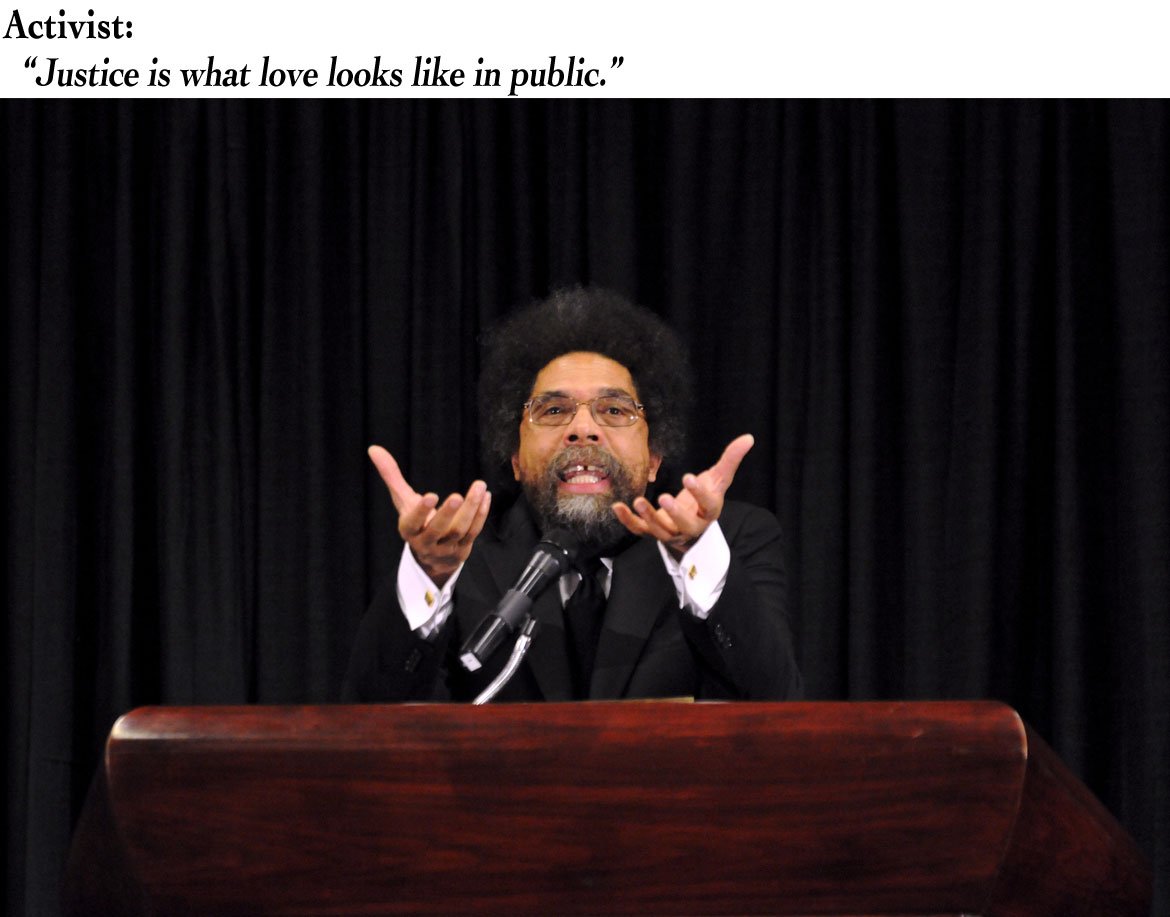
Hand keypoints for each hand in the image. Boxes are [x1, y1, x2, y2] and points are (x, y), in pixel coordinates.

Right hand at [367, 445, 490, 587]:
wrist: (432, 555)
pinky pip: (474, 532)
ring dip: (471, 509)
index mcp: (409, 530)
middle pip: (438, 530)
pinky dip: (481, 514)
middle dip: (447, 513)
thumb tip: (373, 448)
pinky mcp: (463, 548)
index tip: (430, 496)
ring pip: (460, 531)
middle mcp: (427, 542)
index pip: (413, 523)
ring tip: (479, 486)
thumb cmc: (416, 520)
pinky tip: (486, 496)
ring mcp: (446, 547)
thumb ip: (391, 476)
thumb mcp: (403, 500)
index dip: (420, 512)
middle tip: (457, 496)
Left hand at [612, 434, 753, 557]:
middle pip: (685, 525)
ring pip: (660, 531)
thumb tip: (748, 438)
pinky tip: (618, 507)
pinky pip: (639, 530)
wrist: (692, 526)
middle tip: (664, 497)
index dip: (699, 493)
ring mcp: (671, 532)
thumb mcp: (718, 480)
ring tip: (638, 501)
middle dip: (675, 513)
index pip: (708, 505)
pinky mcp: (653, 532)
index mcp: (709, 512)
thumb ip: (730, 460)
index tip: (689, 477)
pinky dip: (628, 521)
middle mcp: (691, 526)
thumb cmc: (705, 500)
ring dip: (648, 517)